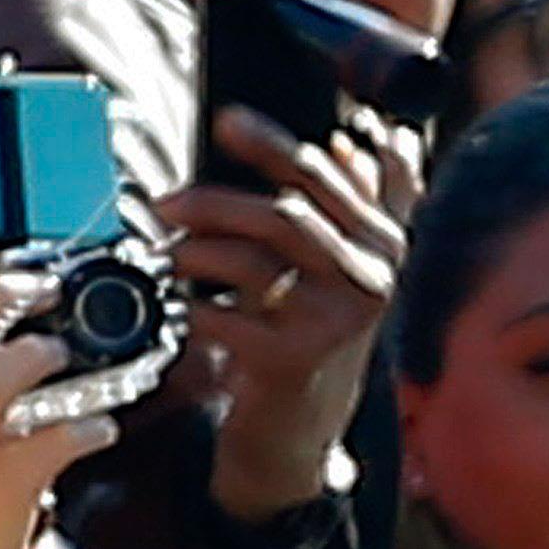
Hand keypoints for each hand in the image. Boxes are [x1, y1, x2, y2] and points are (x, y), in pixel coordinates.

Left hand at [163, 107, 419, 522]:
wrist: (305, 429)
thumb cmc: (319, 336)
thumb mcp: (358, 266)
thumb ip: (375, 202)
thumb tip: (369, 141)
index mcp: (383, 243)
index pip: (323, 178)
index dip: (272, 145)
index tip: (227, 120)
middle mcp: (370, 277)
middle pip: (285, 215)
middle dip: (215, 202)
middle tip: (165, 203)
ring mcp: (334, 321)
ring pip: (252, 262)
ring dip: (195, 253)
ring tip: (167, 255)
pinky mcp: (294, 360)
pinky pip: (225, 317)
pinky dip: (191, 308)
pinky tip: (178, 307)